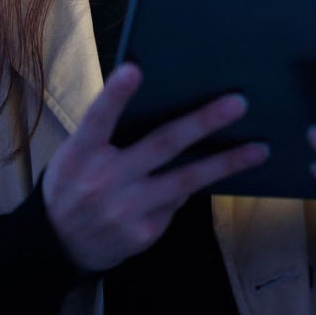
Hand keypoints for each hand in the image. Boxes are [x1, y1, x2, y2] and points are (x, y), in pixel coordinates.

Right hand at [42, 62, 269, 274]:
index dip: (115, 94)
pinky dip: (189, 188)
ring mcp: (126, 210)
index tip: (134, 69)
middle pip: (161, 145)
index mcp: (80, 154)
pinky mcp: (143, 233)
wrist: (57, 245)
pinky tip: (208, 176)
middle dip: (203, 122)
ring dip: (226, 163)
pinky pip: (176, 203)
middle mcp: (103, 181)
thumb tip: (165, 111)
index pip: (98, 118)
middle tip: (238, 104)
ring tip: (258, 149)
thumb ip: (106, 136)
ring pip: (185, 180)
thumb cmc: (71, 184)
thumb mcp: (74, 156)